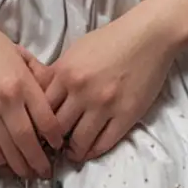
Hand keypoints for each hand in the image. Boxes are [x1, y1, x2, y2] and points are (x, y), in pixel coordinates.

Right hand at [0, 11, 64, 178]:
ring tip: (18, 172)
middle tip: (40, 174)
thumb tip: (55, 105)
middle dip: (35, 164)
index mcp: (21, 85)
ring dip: (9, 166)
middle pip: (23, 144)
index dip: (53, 143)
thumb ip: (39, 80)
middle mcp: (0, 101)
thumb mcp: (21, 56)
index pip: (45, 124)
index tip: (56, 152)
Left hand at [31, 5, 176, 162]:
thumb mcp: (76, 50)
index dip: (39, 122)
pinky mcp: (126, 115)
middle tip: (55, 145)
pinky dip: (93, 151)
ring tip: (72, 152)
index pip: (41, 108)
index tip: (41, 130)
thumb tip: (43, 97)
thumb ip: (58, 73)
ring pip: (78, 141)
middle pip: (56, 128)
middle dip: (53, 139)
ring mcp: (104, 105)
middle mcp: (81, 91)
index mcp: (65, 72)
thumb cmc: (111, 39)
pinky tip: (90, 150)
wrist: (149, 35)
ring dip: (73, 150)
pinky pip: (104, 143)